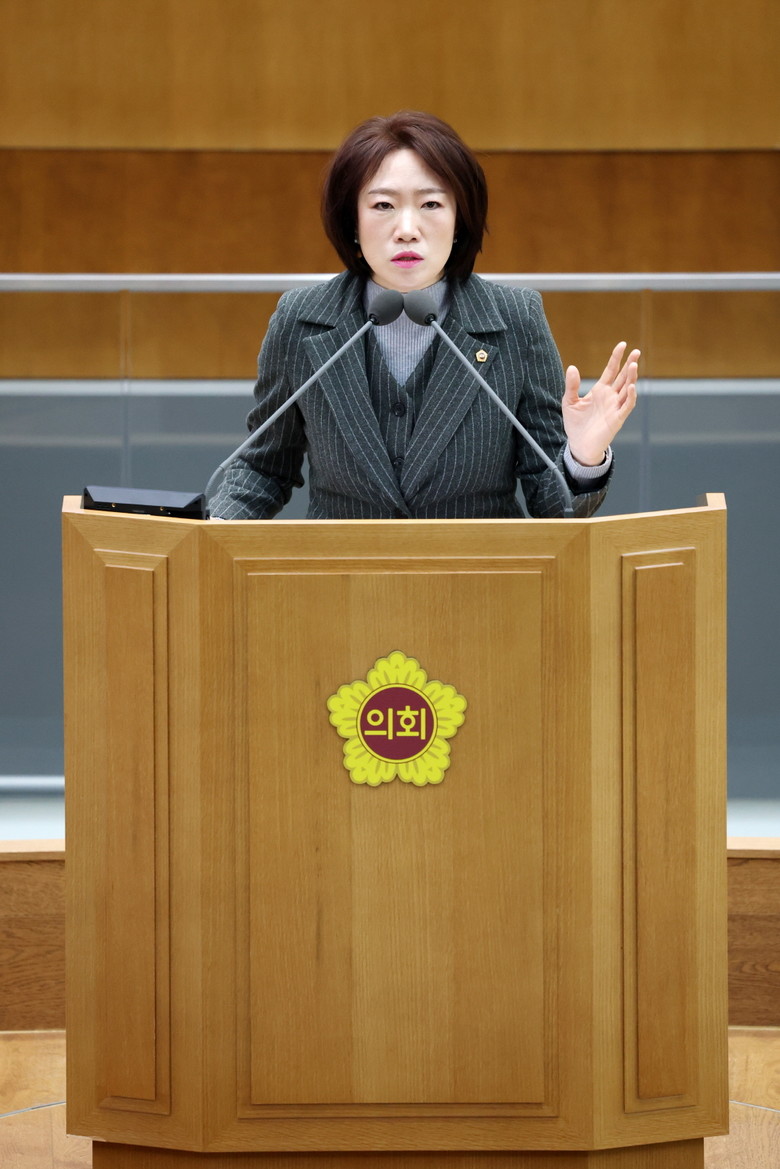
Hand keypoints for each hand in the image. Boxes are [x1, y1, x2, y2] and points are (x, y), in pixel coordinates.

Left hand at [562, 342, 639, 465]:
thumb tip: (572, 367)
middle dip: (630, 364)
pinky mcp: (617, 419)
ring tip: (634, 364)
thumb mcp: (569, 402)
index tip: (622, 345)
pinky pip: (627, 406)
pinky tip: (630, 387)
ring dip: (631, 377)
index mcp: (600, 390)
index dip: (617, 358)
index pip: (611, 370)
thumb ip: (572, 385)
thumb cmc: (575, 424)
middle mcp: (610, 396)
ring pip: (627, 388)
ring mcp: (615, 407)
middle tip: (636, 351)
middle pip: (623, 376)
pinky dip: (630, 396)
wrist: (579, 445)